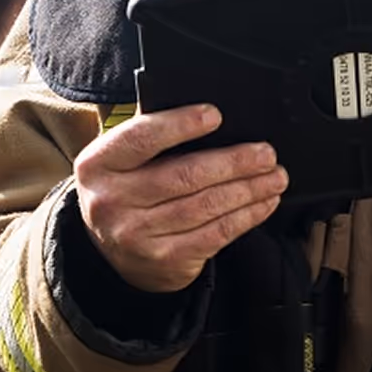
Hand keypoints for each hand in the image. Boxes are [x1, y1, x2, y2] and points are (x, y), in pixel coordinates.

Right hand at [72, 104, 288, 294]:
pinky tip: (263, 203)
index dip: (179, 125)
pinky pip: (215, 234)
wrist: (113, 253)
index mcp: (97, 165)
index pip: (140, 138)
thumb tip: (204, 112)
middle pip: (183, 176)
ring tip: (274, 176)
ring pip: (205, 206)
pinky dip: (246, 217)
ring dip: (248, 190)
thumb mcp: (120, 161)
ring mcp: (137, 235)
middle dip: (233, 162)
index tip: (215, 115)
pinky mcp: (164, 260)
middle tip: (266, 153)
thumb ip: (150, 135)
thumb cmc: (127, 190)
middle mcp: (111, 202)